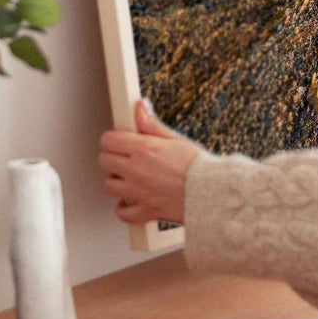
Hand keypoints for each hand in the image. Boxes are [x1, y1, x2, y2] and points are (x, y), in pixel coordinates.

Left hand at [98, 98, 202, 225]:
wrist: (213, 192)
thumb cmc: (198, 165)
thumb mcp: (175, 138)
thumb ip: (151, 124)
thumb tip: (140, 106)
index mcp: (143, 149)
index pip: (108, 140)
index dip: (113, 139)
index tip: (119, 141)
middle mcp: (136, 170)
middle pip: (104, 161)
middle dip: (113, 157)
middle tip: (126, 158)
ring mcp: (138, 192)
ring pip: (109, 186)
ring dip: (117, 181)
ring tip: (131, 178)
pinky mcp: (144, 210)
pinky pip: (122, 213)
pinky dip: (125, 208)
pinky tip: (133, 200)